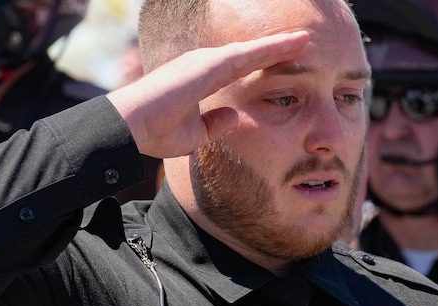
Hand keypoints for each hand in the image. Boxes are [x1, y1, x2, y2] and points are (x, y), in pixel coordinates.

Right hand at [107, 31, 308, 158]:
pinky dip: (273, 48)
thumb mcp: (194, 134)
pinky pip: (249, 55)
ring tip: (305, 40)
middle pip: (247, 55)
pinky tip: (295, 44)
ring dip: (279, 45)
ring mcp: (205, 62)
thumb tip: (235, 116)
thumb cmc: (155, 132)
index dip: (260, 64)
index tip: (283, 62)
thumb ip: (215, 124)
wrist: (132, 127)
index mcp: (198, 79)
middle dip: (273, 49)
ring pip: (251, 51)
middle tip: (301, 43)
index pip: (237, 69)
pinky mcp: (208, 65)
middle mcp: (203, 65)